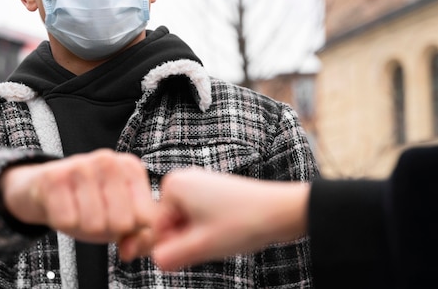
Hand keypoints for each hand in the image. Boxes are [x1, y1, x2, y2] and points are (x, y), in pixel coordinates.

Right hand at [0, 149, 154, 250]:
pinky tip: (61, 207)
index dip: (130, 228)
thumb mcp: (122, 220)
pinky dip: (64, 223)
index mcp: (132, 168)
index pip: (146, 217)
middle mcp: (109, 160)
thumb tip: (128, 252)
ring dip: (84, 227)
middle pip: (122, 223)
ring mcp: (80, 164)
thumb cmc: (91, 204)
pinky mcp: (53, 177)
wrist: (44, 188)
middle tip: (95, 214)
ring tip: (78, 210)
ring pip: (94, 224)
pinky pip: (66, 221)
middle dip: (107, 229)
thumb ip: (140, 239)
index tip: (118, 217)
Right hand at [150, 168, 309, 270]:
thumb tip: (155, 259)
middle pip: (171, 224)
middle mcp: (183, 178)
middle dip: (188, 239)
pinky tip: (229, 229)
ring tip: (224, 233)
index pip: (156, 229)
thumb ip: (169, 257)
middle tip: (214, 239)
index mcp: (172, 185)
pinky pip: (200, 218)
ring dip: (200, 236)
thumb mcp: (200, 246)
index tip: (200, 244)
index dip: (177, 245)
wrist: (282, 210)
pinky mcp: (214, 191)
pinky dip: (211, 230)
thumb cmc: (243, 223)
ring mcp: (199, 183)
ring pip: (186, 224)